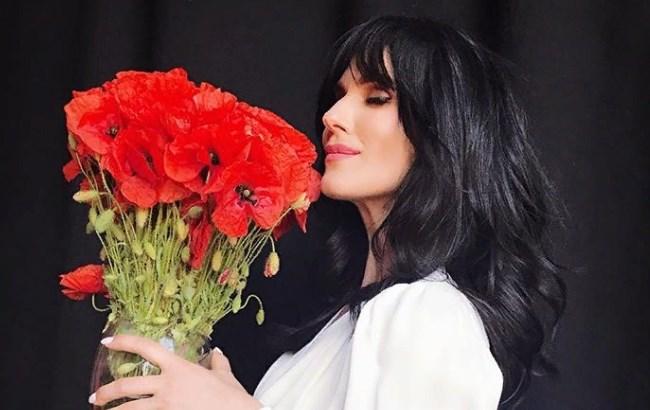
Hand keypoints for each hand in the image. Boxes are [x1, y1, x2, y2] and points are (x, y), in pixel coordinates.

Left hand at [89, 334, 263, 409]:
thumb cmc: (231, 398)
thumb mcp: (224, 376)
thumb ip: (218, 363)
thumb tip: (217, 353)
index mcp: (179, 368)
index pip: (146, 348)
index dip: (124, 342)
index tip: (109, 341)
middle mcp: (167, 386)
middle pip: (127, 385)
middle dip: (107, 391)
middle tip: (97, 396)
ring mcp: (164, 407)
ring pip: (129, 409)